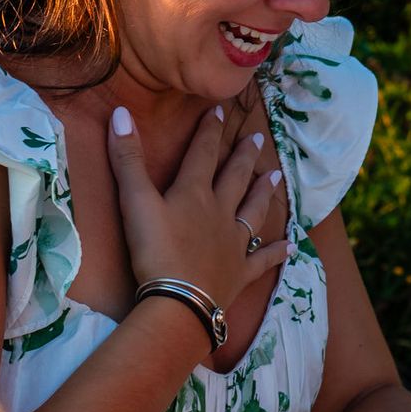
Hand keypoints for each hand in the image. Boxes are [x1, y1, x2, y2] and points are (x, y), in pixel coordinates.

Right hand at [106, 103, 290, 310]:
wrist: (179, 301)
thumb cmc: (154, 251)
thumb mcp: (135, 202)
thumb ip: (128, 159)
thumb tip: (121, 112)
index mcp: (195, 193)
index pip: (204, 152)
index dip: (210, 130)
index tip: (220, 110)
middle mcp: (220, 212)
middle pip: (235, 177)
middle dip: (244, 156)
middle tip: (257, 138)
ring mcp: (234, 243)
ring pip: (253, 211)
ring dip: (263, 193)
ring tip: (275, 177)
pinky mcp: (240, 272)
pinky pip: (262, 259)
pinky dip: (276, 252)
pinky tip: (289, 246)